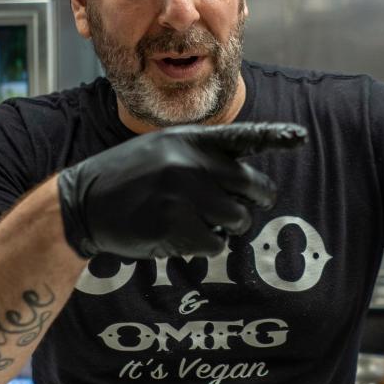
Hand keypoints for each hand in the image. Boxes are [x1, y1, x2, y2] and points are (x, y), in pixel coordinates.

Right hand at [57, 122, 307, 259]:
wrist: (83, 202)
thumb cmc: (129, 178)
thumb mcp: (163, 151)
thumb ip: (202, 158)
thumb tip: (250, 185)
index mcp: (189, 140)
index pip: (242, 137)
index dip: (275, 137)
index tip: (301, 137)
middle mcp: (190, 162)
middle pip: (252, 187)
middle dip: (256, 202)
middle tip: (246, 209)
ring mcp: (182, 194)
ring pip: (238, 219)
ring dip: (228, 227)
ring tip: (199, 221)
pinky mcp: (174, 225)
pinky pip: (215, 244)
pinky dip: (206, 246)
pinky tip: (182, 236)